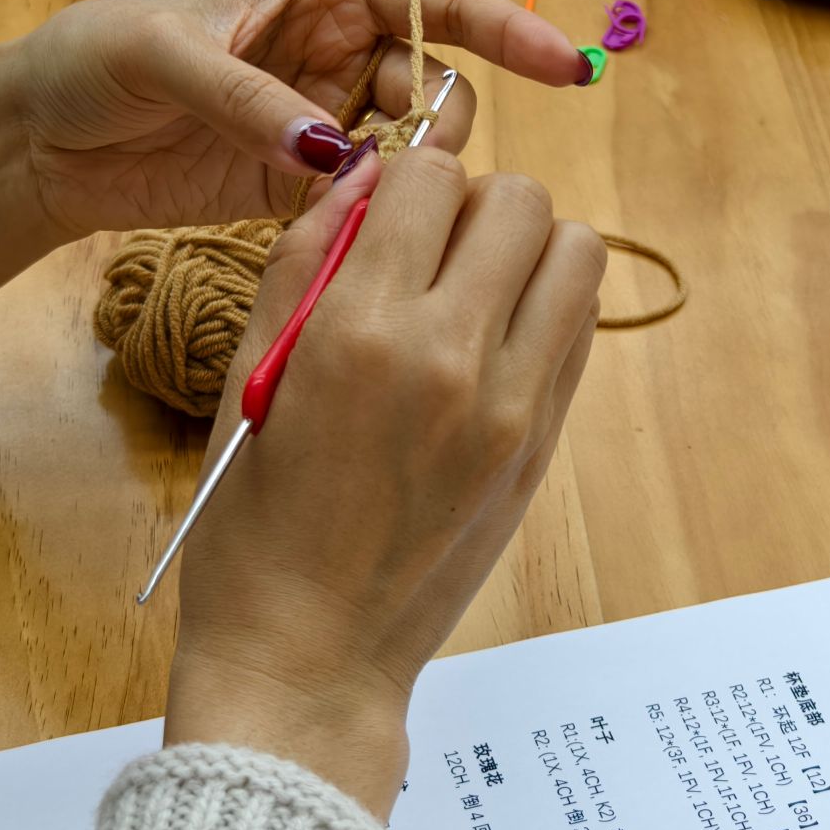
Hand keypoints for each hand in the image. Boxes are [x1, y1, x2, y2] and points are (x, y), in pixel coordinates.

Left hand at [0, 0, 584, 242]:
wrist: (41, 141)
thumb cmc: (94, 61)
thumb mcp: (163, 56)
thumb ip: (252, 98)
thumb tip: (331, 149)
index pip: (439, 3)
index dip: (508, 30)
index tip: (566, 68)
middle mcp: (337, 52)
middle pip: (438, 86)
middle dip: (443, 123)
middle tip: (412, 163)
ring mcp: (324, 122)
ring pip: (412, 150)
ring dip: (409, 178)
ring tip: (364, 199)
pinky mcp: (302, 186)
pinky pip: (369, 200)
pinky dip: (373, 218)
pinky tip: (352, 232)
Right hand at [162, 148, 605, 819]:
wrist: (311, 657)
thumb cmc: (251, 528)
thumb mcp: (248, 379)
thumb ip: (304, 259)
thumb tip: (361, 173)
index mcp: (360, 332)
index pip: (429, 175)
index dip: (405, 178)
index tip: (385, 213)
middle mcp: (452, 357)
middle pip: (520, 198)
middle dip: (473, 205)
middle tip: (428, 254)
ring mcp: (513, 406)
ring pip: (576, 252)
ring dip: (527, 251)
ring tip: (469, 295)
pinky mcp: (544, 446)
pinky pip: (581, 327)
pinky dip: (547, 309)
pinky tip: (489, 346)